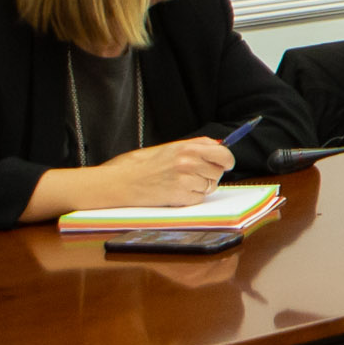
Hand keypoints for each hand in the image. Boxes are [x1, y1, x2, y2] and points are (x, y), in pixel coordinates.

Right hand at [83, 136, 231, 205]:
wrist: (118, 182)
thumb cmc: (139, 165)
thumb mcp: (167, 148)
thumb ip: (194, 146)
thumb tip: (217, 146)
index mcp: (187, 147)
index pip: (222, 152)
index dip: (225, 160)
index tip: (225, 163)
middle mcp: (189, 161)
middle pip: (218, 171)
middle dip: (211, 175)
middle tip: (196, 176)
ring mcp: (186, 178)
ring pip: (210, 186)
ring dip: (200, 187)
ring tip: (179, 183)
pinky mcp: (180, 195)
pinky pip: (198, 198)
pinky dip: (190, 198)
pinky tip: (174, 193)